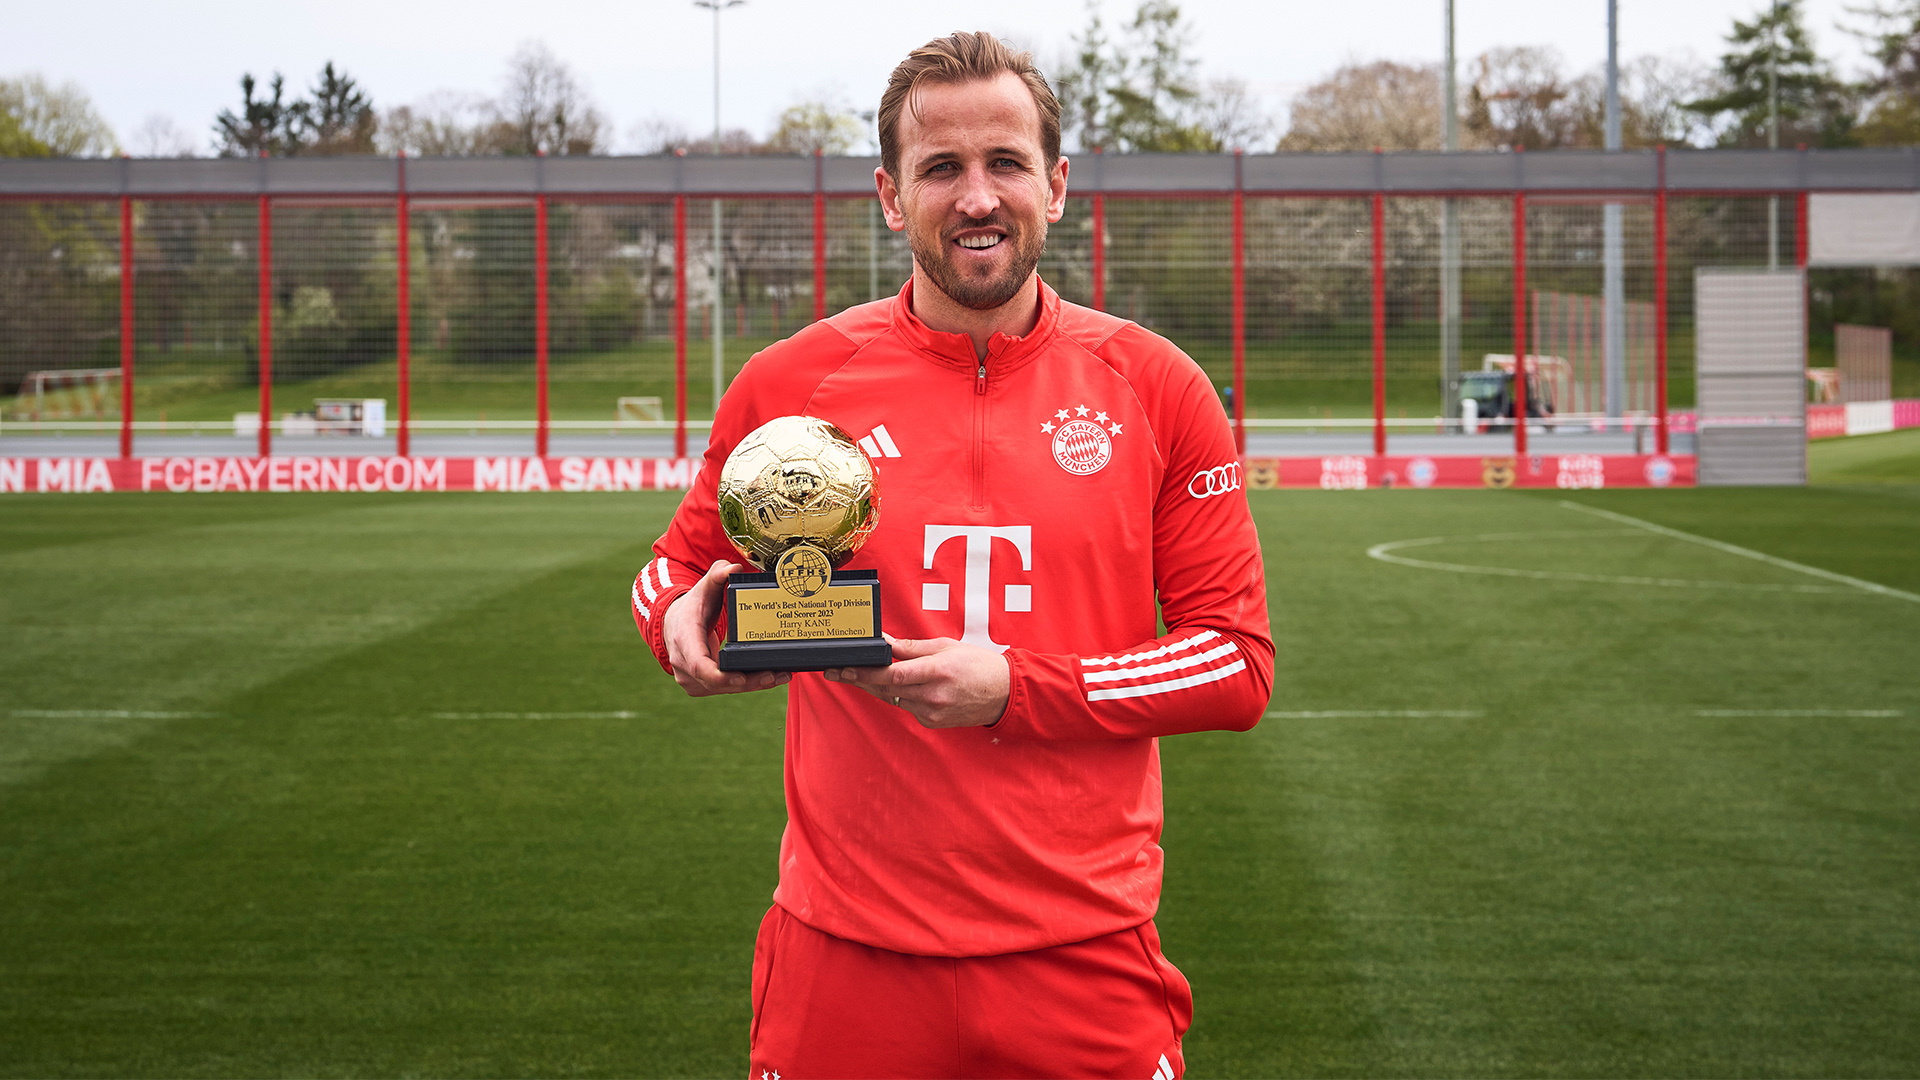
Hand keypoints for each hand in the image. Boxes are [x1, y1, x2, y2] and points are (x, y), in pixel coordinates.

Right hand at [662, 559, 790, 696]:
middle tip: (775, 675)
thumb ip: (717, 575)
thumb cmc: (692, 607)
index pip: (698, 664)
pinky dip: (745, 685)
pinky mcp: (698, 686)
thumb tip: (733, 567)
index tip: (739, 678)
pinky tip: (768, 679)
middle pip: (717, 681)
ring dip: (752, 685)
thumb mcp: (702, 588)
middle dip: (748, 681)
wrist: (673, 624)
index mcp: (684, 638)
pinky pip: (724, 689)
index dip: (718, 675)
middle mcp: (683, 662)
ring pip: (723, 689)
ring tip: (779, 676)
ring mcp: (689, 678)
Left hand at [823, 635, 1009, 728]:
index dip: (866, 672)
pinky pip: (906, 706)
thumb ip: (913, 648)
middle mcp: (933, 696)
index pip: (893, 674)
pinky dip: (897, 695)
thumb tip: (886, 642)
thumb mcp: (946, 647)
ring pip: (893, 698)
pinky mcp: (931, 722)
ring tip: (854, 675)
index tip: (846, 667)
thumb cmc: (978, 665)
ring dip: (874, 687)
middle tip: (837, 671)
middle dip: (859, 679)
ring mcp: (932, 712)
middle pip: (886, 688)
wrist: (1004, 694)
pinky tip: (889, 686)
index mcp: (938, 672)